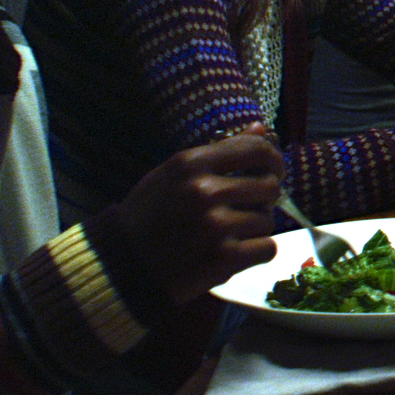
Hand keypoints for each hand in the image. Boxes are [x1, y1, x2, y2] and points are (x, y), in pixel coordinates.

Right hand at [107, 126, 283, 304]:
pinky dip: (256, 252)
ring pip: (267, 220)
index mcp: (190, 164)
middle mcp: (204, 191)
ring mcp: (215, 226)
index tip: (272, 170)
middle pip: (270, 186)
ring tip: (229, 233)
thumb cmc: (149, 216)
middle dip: (265, 197)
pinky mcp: (224, 258)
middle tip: (249, 206)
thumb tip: (262, 128)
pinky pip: (267, 248)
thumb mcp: (173, 174)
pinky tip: (235, 252)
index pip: (256, 150)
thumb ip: (219, 151)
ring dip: (254, 228)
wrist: (121, 266)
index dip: (273, 160)